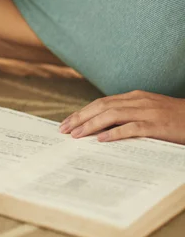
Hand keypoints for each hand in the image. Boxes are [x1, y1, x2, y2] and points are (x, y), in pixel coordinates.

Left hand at [59, 90, 184, 143]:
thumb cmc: (173, 119)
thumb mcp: (148, 112)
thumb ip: (128, 115)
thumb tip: (102, 128)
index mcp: (134, 97)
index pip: (101, 102)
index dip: (82, 112)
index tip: (67, 122)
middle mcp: (138, 101)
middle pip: (102, 106)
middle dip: (80, 118)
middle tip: (63, 129)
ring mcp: (147, 112)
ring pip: (112, 115)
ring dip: (91, 125)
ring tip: (76, 135)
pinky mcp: (157, 126)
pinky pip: (132, 128)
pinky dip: (115, 133)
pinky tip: (101, 139)